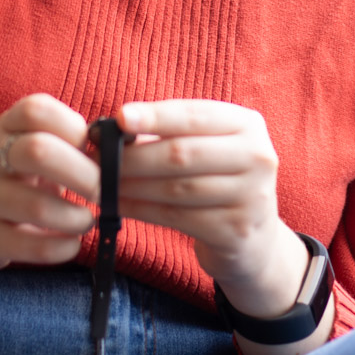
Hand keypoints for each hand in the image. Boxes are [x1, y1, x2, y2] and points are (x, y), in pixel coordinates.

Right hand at [0, 94, 99, 271]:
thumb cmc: (18, 174)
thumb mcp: (33, 145)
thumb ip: (69, 142)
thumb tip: (119, 150)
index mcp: (8, 125)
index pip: (37, 111)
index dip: (73, 128)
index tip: (91, 148)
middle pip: (37, 152)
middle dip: (82, 173)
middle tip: (99, 189)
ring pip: (35, 206)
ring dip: (74, 218)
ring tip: (86, 220)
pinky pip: (30, 246)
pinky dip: (61, 247)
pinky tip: (71, 242)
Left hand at [116, 99, 307, 315]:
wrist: (255, 239)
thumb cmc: (218, 179)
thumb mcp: (208, 146)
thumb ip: (171, 133)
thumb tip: (115, 127)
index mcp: (248, 125)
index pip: (195, 115)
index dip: (156, 116)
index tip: (121, 118)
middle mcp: (257, 157)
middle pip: (183, 153)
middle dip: (134, 156)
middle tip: (97, 158)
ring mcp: (251, 197)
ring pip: (176, 188)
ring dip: (132, 185)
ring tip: (102, 182)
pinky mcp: (236, 231)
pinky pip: (177, 217)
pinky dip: (142, 210)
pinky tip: (119, 205)